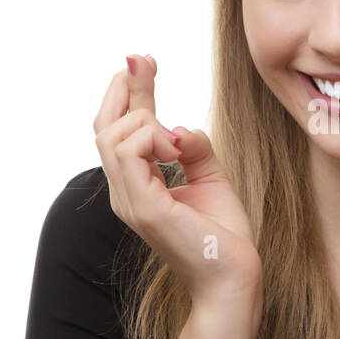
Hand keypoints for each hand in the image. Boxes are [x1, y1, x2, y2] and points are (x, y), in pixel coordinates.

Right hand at [93, 54, 261, 312]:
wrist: (234, 279)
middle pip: (105, 126)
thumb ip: (194, 149)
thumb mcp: (211, 178)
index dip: (128, 91)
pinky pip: (129, 154)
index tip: (142, 58)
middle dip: (127, 88)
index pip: (119, 130)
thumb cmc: (224, 236)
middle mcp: (125, 192)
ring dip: (145, 121)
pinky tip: (176, 150)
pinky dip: (152, 139)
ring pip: (112, 135)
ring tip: (177, 144)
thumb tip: (179, 125)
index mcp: (136, 185)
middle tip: (148, 62)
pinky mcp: (145, 209)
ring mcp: (130, 201)